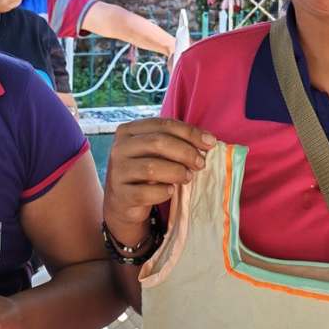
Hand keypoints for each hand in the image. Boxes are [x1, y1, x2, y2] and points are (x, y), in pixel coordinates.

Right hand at [103, 118, 215, 242]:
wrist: (123, 203)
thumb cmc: (146, 173)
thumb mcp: (156, 153)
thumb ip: (175, 142)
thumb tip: (209, 141)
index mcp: (128, 131)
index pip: (163, 125)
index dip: (190, 132)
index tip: (210, 143)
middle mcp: (119, 148)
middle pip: (157, 143)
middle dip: (185, 152)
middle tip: (200, 164)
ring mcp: (117, 172)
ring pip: (151, 168)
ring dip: (176, 172)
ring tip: (187, 177)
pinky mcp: (121, 195)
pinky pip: (146, 192)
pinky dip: (163, 192)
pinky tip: (170, 192)